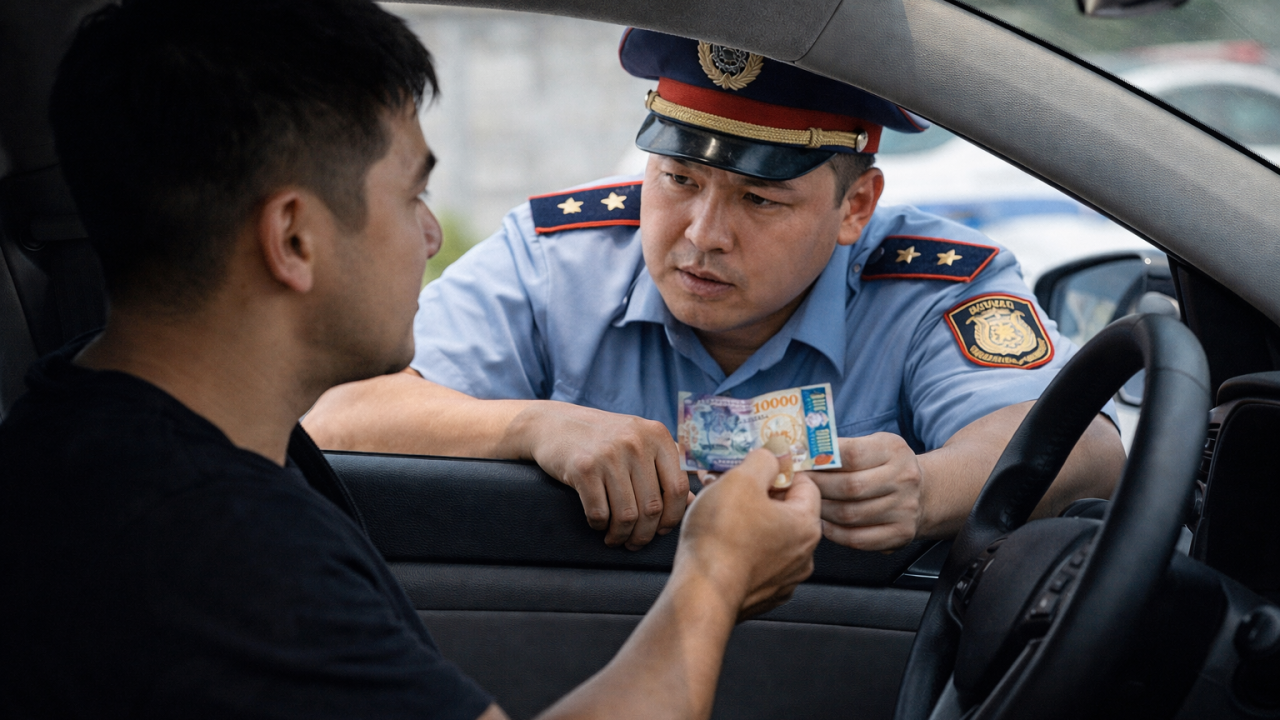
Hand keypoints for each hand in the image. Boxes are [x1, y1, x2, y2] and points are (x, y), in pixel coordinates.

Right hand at [514, 402, 692, 549]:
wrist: (555, 424)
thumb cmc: (604, 438)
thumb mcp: (639, 442)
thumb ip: (666, 467)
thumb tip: (689, 502)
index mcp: (657, 435)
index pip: (678, 488)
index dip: (672, 517)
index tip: (661, 530)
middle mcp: (636, 442)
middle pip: (652, 507)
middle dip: (644, 534)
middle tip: (635, 543)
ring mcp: (609, 454)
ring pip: (627, 515)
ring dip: (621, 535)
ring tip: (616, 539)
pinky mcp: (583, 468)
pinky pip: (599, 513)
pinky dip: (600, 526)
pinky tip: (598, 524)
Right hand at [679, 449, 821, 620]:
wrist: (701, 594)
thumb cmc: (722, 536)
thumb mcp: (741, 480)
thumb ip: (763, 460)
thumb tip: (774, 455)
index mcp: (807, 525)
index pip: (806, 485)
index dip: (780, 471)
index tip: (756, 467)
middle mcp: (804, 555)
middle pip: (787, 512)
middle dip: (758, 495)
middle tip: (729, 485)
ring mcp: (784, 580)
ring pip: (770, 538)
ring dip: (749, 522)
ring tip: (717, 512)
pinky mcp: (763, 596)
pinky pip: (757, 562)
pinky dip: (742, 549)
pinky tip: (718, 542)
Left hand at [800, 433, 923, 551]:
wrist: (922, 492)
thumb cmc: (884, 466)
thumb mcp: (872, 445)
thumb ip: (842, 448)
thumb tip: (801, 452)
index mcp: (893, 450)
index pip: (851, 455)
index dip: (821, 461)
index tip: (800, 464)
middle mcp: (904, 479)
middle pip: (850, 487)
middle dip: (816, 487)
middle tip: (797, 487)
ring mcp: (905, 508)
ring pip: (850, 515)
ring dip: (822, 511)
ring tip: (806, 506)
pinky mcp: (901, 533)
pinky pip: (858, 539)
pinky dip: (834, 534)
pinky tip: (823, 524)